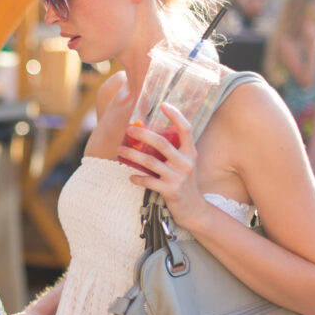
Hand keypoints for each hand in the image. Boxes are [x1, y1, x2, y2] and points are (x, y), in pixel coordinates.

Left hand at [120, 103, 209, 228]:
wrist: (194, 209)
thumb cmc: (184, 182)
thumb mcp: (185, 164)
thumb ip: (173, 151)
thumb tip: (149, 135)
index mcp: (190, 153)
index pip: (186, 129)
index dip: (176, 116)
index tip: (164, 105)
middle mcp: (186, 163)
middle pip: (161, 143)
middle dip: (142, 134)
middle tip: (128, 129)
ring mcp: (178, 177)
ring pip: (150, 162)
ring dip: (132, 155)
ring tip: (120, 150)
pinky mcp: (171, 191)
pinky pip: (148, 181)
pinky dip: (137, 178)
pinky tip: (130, 176)